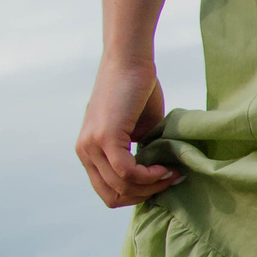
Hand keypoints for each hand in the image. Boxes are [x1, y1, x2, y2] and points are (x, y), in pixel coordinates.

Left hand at [76, 60, 182, 208]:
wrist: (130, 60)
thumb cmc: (137, 90)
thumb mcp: (137, 131)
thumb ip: (140, 154)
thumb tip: (154, 178)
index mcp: (89, 151)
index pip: (108, 192)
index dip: (137, 195)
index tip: (161, 182)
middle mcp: (85, 151)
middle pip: (113, 196)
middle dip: (145, 195)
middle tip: (169, 180)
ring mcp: (91, 145)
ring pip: (121, 187)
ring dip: (151, 186)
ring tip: (171, 173)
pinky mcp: (105, 137)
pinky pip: (127, 172)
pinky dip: (150, 176)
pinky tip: (164, 168)